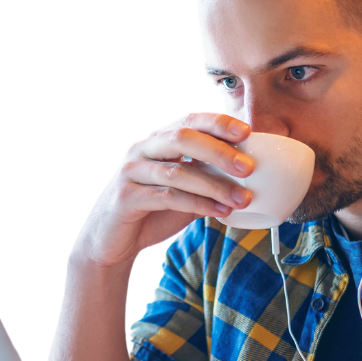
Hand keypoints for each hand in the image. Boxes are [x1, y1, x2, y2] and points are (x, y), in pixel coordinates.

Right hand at [74, 111, 255, 268]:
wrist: (111, 240)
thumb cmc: (152, 211)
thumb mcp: (185, 190)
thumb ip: (207, 178)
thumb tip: (250, 176)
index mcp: (158, 141)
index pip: (189, 120)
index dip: (218, 123)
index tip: (247, 131)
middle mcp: (142, 150)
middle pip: (183, 138)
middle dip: (219, 150)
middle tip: (248, 167)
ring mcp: (132, 172)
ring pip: (177, 172)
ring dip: (214, 185)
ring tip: (242, 198)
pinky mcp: (126, 197)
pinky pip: (168, 197)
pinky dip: (198, 204)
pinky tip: (220, 211)